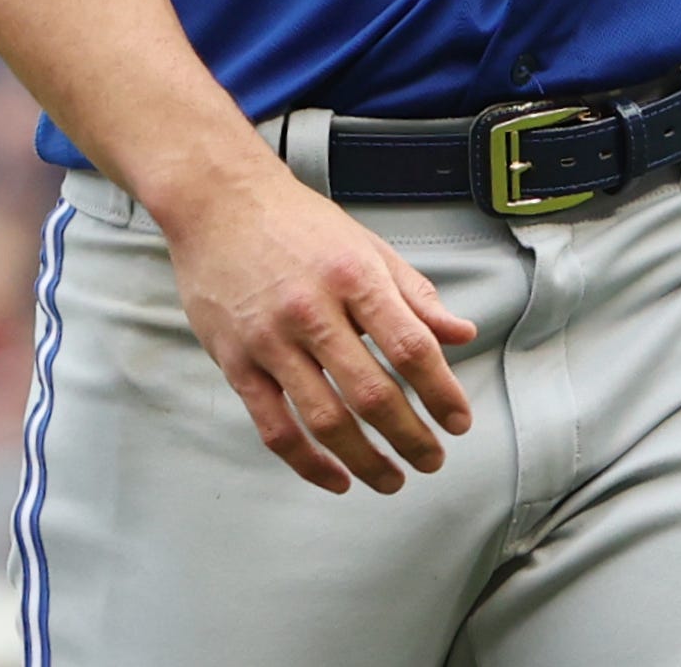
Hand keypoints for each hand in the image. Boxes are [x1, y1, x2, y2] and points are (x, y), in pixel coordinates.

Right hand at [155, 156, 477, 493]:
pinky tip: (335, 477)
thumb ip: (415, 295)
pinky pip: (274, 428)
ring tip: (391, 479)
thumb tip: (461, 334)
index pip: (410, 346)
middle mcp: (313, 310)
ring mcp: (271, 340)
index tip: (458, 422)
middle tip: (432, 460)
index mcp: (354, 276)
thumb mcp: (367, 247)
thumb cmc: (298, 223)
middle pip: (371, 392)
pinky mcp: (236, 363)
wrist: (219, 202)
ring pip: (324, 420)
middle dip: (409, 437)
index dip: (440, 392)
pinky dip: (307, 463)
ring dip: (364, 461)